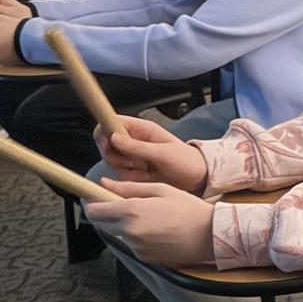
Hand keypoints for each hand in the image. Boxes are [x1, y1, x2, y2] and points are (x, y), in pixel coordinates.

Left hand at [84, 178, 215, 266]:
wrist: (209, 235)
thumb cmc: (188, 208)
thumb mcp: (160, 190)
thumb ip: (128, 188)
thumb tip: (104, 184)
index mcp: (131, 211)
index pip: (95, 211)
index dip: (92, 204)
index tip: (96, 199)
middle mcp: (129, 232)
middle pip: (103, 224)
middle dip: (109, 215)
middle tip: (130, 206)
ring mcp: (136, 247)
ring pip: (120, 234)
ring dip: (126, 226)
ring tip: (152, 219)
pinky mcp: (144, 258)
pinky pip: (133, 245)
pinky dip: (139, 238)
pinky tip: (158, 232)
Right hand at [95, 115, 209, 192]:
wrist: (197, 179)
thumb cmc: (186, 161)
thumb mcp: (163, 153)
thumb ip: (137, 146)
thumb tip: (113, 137)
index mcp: (141, 129)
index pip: (112, 122)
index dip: (105, 131)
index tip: (109, 144)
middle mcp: (133, 141)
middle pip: (106, 144)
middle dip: (117, 157)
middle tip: (138, 162)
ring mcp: (132, 156)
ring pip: (112, 162)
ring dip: (127, 169)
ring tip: (147, 170)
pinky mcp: (133, 171)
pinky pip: (121, 175)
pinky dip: (132, 179)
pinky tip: (148, 177)